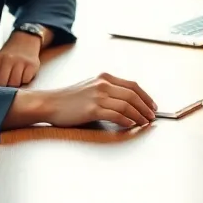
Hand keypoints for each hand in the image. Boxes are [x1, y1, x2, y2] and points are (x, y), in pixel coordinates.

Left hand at [0, 32, 43, 86]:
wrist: (24, 41)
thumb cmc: (7, 56)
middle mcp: (8, 59)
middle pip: (2, 83)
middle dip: (3, 88)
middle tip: (4, 87)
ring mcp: (21, 62)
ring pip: (15, 83)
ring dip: (14, 85)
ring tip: (14, 81)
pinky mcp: (32, 65)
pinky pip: (26, 80)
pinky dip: (24, 81)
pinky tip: (23, 76)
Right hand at [34, 73, 158, 127]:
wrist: (50, 103)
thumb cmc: (69, 98)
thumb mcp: (91, 86)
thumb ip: (108, 90)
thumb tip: (129, 101)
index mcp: (104, 77)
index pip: (133, 85)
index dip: (146, 96)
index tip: (152, 106)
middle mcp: (103, 84)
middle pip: (133, 95)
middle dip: (145, 107)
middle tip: (151, 117)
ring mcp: (98, 96)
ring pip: (127, 105)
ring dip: (139, 115)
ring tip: (143, 122)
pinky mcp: (92, 109)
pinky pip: (116, 115)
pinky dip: (126, 120)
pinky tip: (130, 124)